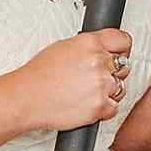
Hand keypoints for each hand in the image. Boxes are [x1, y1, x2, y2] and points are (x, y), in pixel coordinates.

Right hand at [7, 28, 133, 131]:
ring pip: (120, 88)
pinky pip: (113, 108)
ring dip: (108, 92)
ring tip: (86, 93)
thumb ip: (88, 47)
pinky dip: (102, 110)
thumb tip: (102, 50)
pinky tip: (86, 104)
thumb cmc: (38, 75)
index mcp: (90, 42)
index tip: (119, 55)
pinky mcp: (100, 105)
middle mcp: (98, 61)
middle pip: (124, 66)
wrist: (26, 98)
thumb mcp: (63, 47)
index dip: (122, 49)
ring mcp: (101, 84)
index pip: (123, 40)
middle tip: (94, 79)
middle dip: (112, 73)